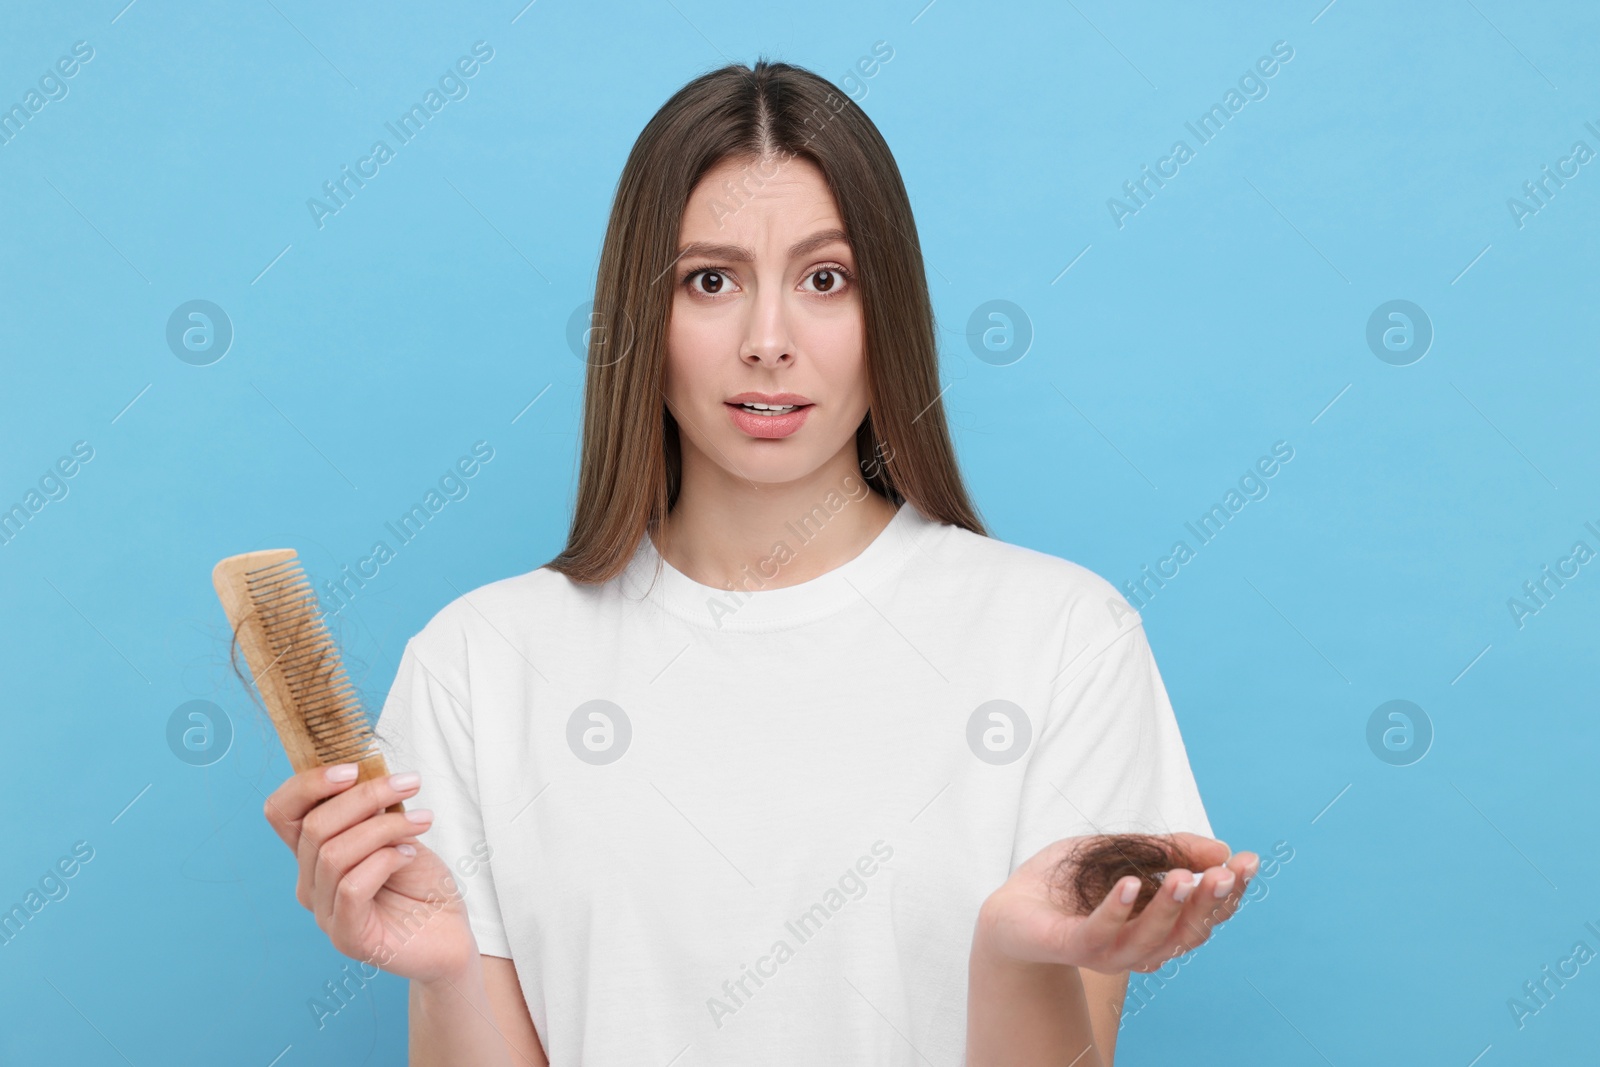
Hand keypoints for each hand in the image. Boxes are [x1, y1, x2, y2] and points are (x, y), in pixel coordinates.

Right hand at [262, 765, 477, 984]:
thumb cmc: (422, 883)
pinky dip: (385, 860)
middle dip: (365, 796)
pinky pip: (352, 887)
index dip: (308, 784)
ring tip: (423, 820)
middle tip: (411, 783)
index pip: (281, 813)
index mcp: (314, 855)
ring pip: (334, 853)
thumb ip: (372, 811)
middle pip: (314, 827)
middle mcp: (311, 884)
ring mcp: (326, 914)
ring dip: (385, 826)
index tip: (354, 767)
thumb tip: (363, 771)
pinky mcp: (348, 938)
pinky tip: (410, 854)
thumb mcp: (396, 833)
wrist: (450, 934)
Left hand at [976, 832, 1257, 974]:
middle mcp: (1143, 945)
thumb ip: (1171, 850)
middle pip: (1190, 930)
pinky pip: (1100, 932)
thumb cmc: (1074, 881)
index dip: (1231, 891)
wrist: (1013, 909)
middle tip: (1226, 873)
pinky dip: (1117, 909)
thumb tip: (1222, 849)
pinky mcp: (1074, 946)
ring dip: (1169, 907)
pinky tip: (1129, 884)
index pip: (1208, 913)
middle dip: (1211, 901)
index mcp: (1161, 924)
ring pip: (1152, 937)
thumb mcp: (1126, 852)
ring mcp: (1110, 951)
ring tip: (1182, 876)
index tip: (1248, 862)